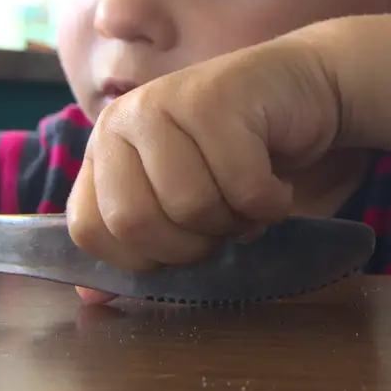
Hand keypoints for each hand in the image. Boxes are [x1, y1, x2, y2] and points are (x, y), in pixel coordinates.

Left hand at [66, 34, 341, 277]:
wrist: (300, 90)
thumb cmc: (238, 155)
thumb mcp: (181, 201)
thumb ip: (137, 245)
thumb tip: (91, 299)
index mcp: (104, 149)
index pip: (90, 229)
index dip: (140, 258)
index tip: (182, 245)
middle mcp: (122, 119)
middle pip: (136, 222)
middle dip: (191, 245)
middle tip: (222, 223)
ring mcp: (166, 102)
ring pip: (191, 207)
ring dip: (236, 221)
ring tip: (250, 195)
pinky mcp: (217, 98)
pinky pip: (243, 188)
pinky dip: (272, 202)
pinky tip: (277, 180)